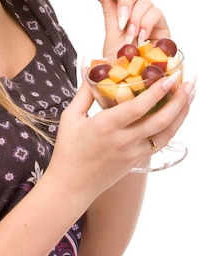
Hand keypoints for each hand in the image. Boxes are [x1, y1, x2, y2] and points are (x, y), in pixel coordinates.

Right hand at [49, 70, 193, 198]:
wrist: (72, 185)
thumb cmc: (68, 151)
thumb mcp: (70, 117)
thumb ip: (84, 93)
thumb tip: (90, 69)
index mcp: (105, 126)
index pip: (137, 108)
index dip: (156, 93)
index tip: (169, 79)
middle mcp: (123, 140)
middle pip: (159, 121)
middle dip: (178, 101)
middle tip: (189, 84)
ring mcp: (133, 153)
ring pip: (165, 133)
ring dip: (181, 114)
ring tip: (189, 96)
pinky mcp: (137, 161)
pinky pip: (159, 142)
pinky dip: (171, 127)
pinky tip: (176, 115)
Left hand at [88, 0, 169, 57]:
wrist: (134, 78)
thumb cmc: (123, 60)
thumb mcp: (111, 35)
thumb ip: (109, 12)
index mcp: (120, 13)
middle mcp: (135, 12)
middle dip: (125, 4)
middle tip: (121, 21)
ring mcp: (149, 18)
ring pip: (144, 2)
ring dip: (136, 20)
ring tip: (131, 37)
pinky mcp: (162, 26)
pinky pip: (156, 13)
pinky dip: (147, 24)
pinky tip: (142, 38)